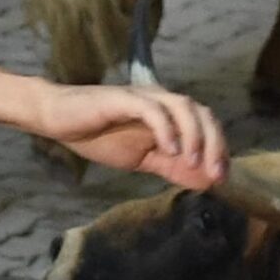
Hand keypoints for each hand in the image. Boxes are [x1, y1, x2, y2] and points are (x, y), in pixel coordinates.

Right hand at [36, 84, 227, 184]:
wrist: (58, 119)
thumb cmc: (98, 135)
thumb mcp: (142, 159)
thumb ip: (172, 167)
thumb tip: (203, 182)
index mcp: (168, 113)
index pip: (206, 124)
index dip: (219, 149)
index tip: (221, 178)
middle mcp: (161, 100)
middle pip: (202, 113)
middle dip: (214, 144)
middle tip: (215, 174)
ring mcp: (143, 97)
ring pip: (183, 107)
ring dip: (194, 135)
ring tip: (193, 162)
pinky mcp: (123, 99)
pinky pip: (152, 109)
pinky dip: (166, 129)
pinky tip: (169, 150)